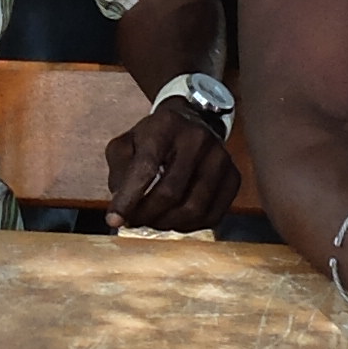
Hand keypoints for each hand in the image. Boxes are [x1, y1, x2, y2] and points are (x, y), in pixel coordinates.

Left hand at [103, 98, 239, 230]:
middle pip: (170, 193)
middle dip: (147, 215)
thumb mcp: (127, 143)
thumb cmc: (153, 138)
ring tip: (153, 220)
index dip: (128, 198)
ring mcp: (220, 157)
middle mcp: (198, 138)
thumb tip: (121, 205)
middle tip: (134, 220)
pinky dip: (190, 226)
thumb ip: (119, 170)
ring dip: (167, 224)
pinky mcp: (233, 176)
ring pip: (194, 209)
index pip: (146, 167)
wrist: (193, 122)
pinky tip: (175, 220)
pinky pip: (213, 215)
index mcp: (166, 125)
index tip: (114, 220)